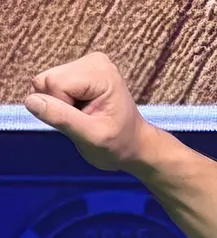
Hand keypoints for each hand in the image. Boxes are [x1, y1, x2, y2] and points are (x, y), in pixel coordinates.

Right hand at [24, 52, 158, 171]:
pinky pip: (49, 85)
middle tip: (84, 119)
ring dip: (59, 104)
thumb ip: (62, 118)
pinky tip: (82, 109)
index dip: (61, 108)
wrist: (133, 144)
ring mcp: (85, 63)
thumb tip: (31, 101)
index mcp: (101, 72)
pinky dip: (61, 101)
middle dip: (58, 105)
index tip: (85, 121)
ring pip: (45, 83)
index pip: (54, 84)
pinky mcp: (78, 70)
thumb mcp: (92, 137)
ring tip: (85, 115)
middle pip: (46, 80)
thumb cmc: (118, 144)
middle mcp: (93, 61)